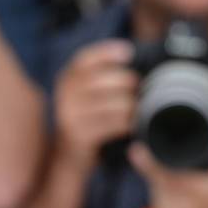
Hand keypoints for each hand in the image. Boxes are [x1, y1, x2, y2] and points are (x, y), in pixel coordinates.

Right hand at [55, 40, 138, 170]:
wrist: (69, 156)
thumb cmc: (88, 121)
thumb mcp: (88, 97)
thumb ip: (103, 80)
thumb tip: (134, 63)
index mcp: (67, 79)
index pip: (85, 59)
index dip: (107, 52)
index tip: (128, 51)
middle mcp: (65, 93)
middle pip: (103, 79)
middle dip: (128, 82)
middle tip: (141, 89)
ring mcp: (70, 114)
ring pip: (112, 103)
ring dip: (132, 106)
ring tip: (140, 110)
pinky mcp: (79, 134)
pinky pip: (111, 124)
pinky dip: (127, 123)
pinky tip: (134, 125)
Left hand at [129, 106, 207, 207]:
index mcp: (196, 193)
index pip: (165, 175)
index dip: (147, 162)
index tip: (135, 149)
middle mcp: (179, 207)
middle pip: (158, 176)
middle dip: (165, 165)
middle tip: (187, 170)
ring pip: (155, 185)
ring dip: (164, 178)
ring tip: (191, 184)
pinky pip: (157, 197)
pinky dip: (166, 190)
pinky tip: (185, 194)